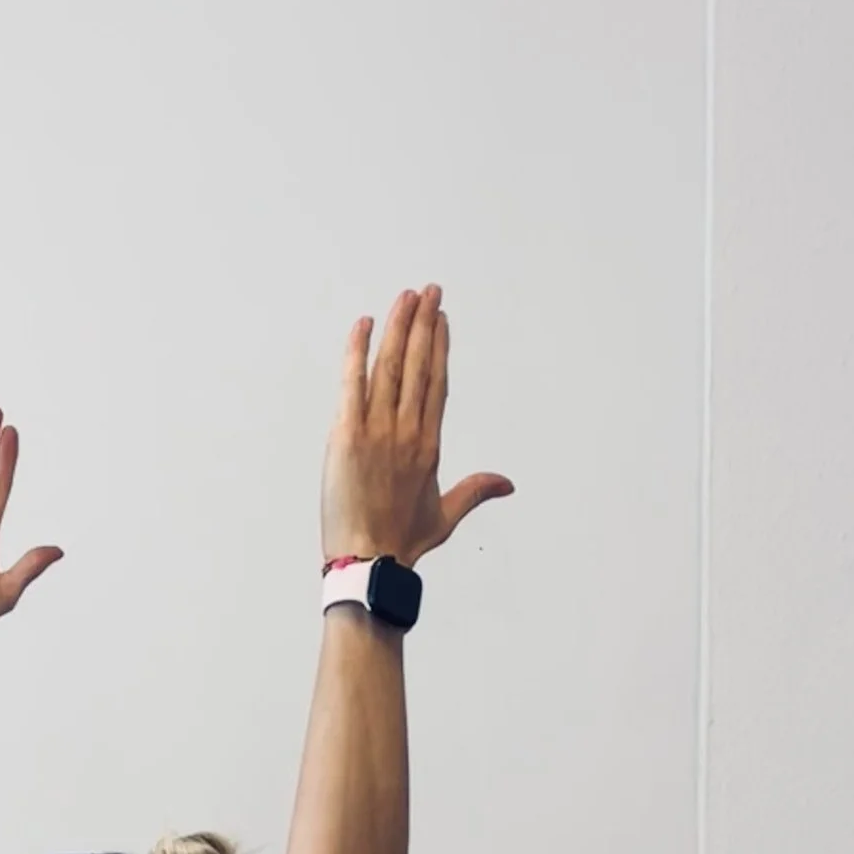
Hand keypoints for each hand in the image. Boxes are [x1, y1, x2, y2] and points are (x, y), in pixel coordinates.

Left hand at [322, 287, 512, 566]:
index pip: (436, 384)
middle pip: (417, 365)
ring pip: (390, 366)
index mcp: (429, 446)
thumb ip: (475, 492)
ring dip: (398, 327)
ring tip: (405, 297)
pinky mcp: (347, 436)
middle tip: (427, 291)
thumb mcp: (444, 517)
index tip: (440, 320)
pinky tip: (363, 324)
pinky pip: (353, 383)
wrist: (369, 563)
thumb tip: (507, 484)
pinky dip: (357, 352)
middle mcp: (407, 432)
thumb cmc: (401, 544)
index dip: (438, 348)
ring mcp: (377, 431)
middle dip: (423, 324)